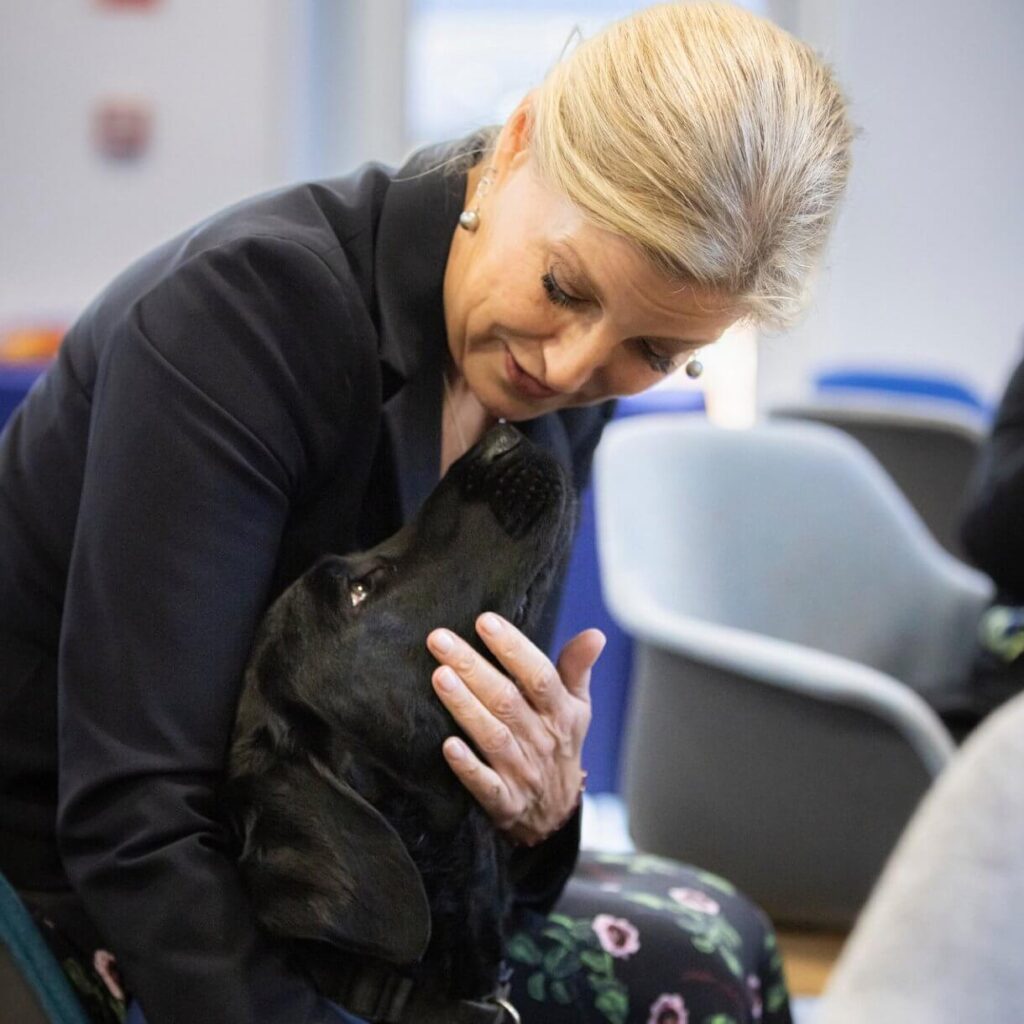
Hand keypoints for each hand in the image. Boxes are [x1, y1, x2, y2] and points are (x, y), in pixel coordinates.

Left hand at [427, 613, 604, 845]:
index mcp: (559, 713)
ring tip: (440, 676)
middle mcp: (541, 740)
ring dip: (466, 707)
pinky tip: (447, 745)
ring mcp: (522, 772)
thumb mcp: (576, 707)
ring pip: (493, 736)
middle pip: (507, 700)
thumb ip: (577, 668)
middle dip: (473, 667)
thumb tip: (596, 634)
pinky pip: (485, 785)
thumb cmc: (559, 745)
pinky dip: (468, 767)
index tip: (485, 621)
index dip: (514, 648)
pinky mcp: (504, 802)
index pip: (540, 676)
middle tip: (440, 639)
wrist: (557, 815)